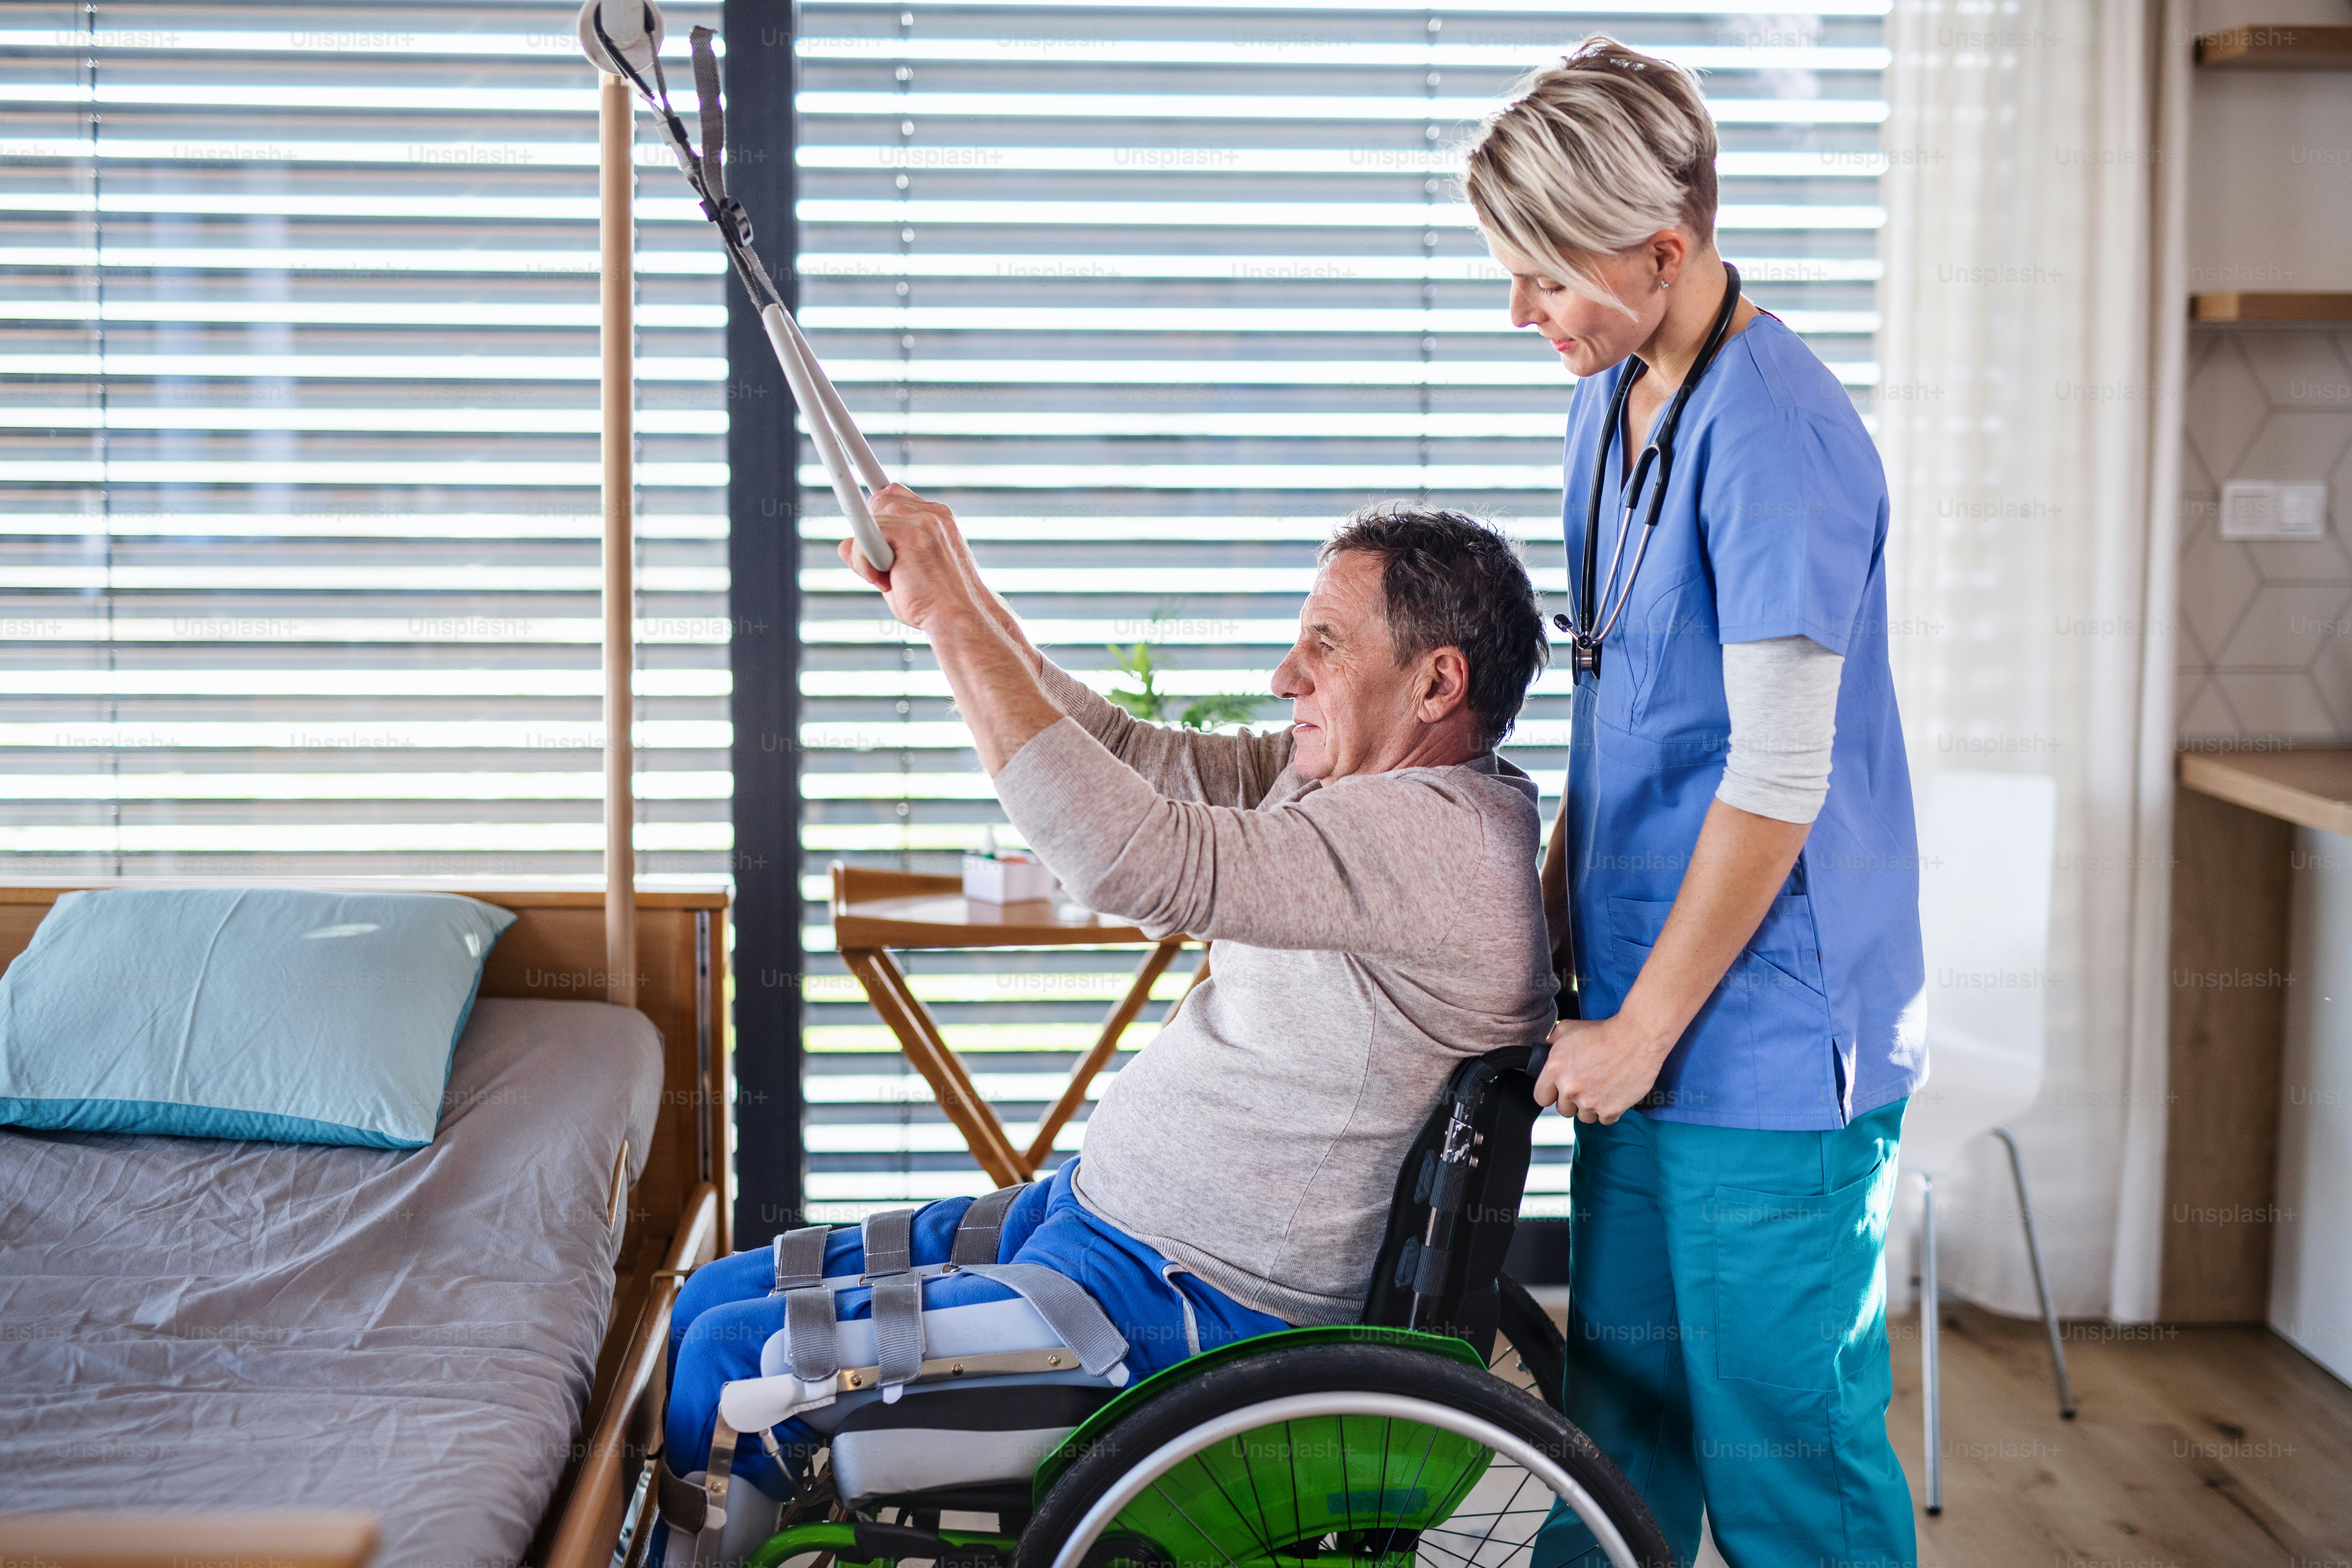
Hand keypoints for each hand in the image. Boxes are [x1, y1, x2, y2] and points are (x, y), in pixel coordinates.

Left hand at [837, 485, 985, 634]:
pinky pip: (863, 536)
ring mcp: (924, 520)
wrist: (961, 620)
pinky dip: (863, 562)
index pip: (896, 496)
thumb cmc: (934, 605)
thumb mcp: (902, 573)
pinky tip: (886, 583)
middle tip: (886, 573)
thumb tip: (843, 545)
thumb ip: (878, 553)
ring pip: (869, 519)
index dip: (881, 516)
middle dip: (872, 535)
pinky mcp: (910, 533)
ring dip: (867, 554)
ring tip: (891, 581)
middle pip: (879, 501)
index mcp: (938, 519)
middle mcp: (933, 513)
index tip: (878, 543)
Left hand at [1534, 1013, 1674, 1124]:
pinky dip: (1608, 1110)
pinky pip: (1604, 1120)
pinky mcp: (1610, 1110)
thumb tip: (1545, 1050)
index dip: (1551, 1093)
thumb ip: (1551, 1043)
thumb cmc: (1604, 1032)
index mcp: (1555, 1070)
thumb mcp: (1567, 1029)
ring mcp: (1590, 1102)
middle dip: (1572, 1101)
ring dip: (1590, 1107)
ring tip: (1600, 1089)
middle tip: (1584, 1086)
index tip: (1559, 1090)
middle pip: (1563, 1110)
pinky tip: (1612, 1094)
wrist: (1635, 1038)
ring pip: (1584, 1117)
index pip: (1541, 1097)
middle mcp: (1570, 1089)